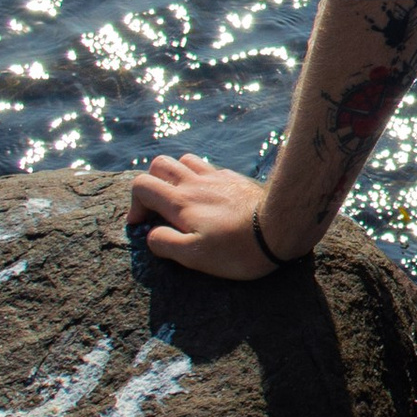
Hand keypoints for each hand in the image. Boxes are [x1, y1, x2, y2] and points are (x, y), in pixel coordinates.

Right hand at [125, 153, 284, 280]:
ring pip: (185, 160)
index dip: (134, 204)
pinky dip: (201, 177)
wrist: (282, 227)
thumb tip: (151, 234)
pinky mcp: (236, 179)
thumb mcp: (194, 256)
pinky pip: (210, 168)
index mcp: (180, 202)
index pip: (142, 185)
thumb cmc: (237, 248)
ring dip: (176, 176)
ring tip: (182, 199)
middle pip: (160, 165)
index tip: (142, 225)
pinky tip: (210, 196)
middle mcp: (195, 182)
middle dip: (151, 184)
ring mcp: (217, 177)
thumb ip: (165, 243)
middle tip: (159, 209)